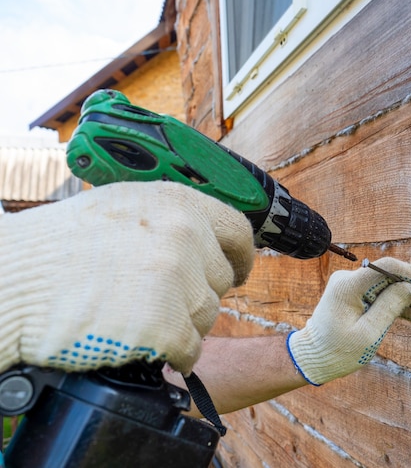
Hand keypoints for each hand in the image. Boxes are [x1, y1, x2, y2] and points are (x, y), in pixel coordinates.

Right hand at [0, 182, 254, 374]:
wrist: (10, 281)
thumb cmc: (58, 247)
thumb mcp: (124, 209)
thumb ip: (171, 221)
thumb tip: (206, 243)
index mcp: (177, 203)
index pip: (238, 232)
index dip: (241, 256)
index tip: (237, 271)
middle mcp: (184, 236)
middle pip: (221, 280)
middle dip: (197, 293)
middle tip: (159, 299)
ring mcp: (176, 281)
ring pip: (207, 316)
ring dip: (181, 323)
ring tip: (138, 317)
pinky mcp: (164, 325)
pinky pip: (191, 349)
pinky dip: (172, 353)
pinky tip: (143, 343)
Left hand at [287, 257, 410, 384]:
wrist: (312, 357)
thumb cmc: (337, 351)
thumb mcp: (368, 334)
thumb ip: (390, 307)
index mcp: (349, 286)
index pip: (387, 267)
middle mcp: (348, 279)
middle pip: (389, 273)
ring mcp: (350, 285)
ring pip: (387, 283)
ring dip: (408, 293)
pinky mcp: (353, 294)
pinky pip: (379, 292)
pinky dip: (396, 300)